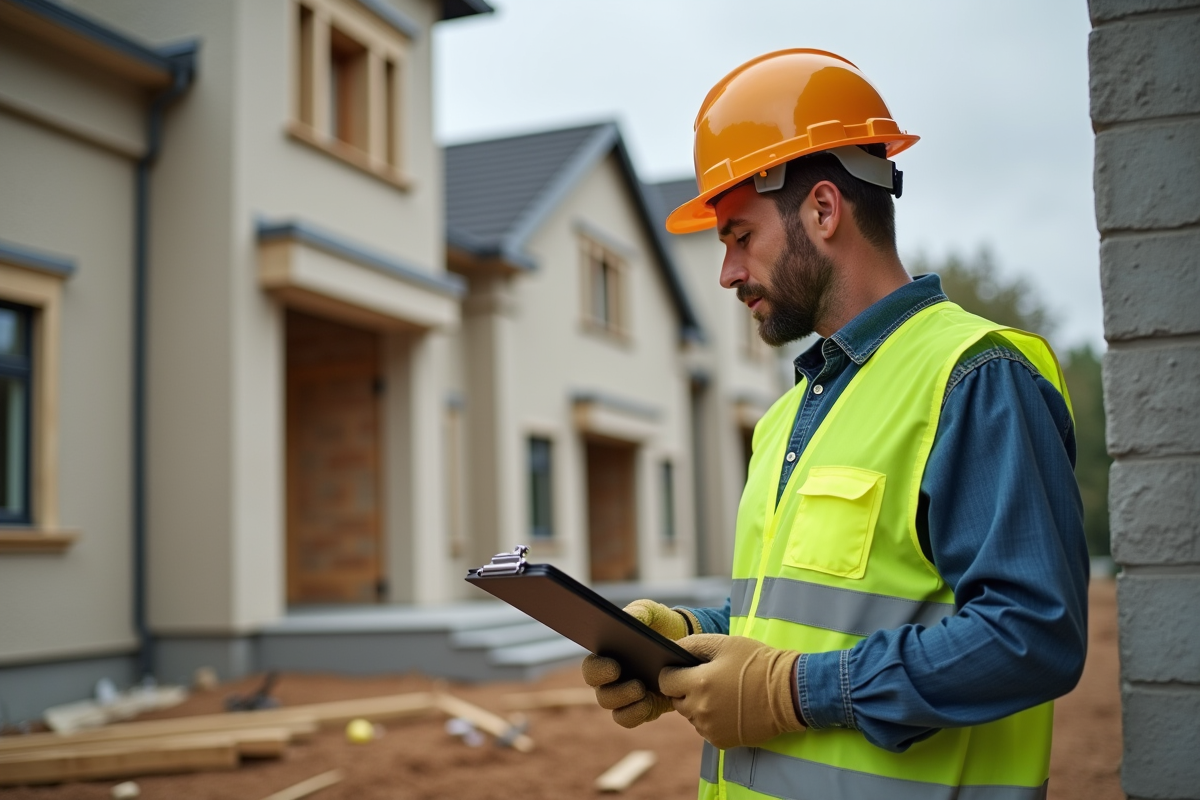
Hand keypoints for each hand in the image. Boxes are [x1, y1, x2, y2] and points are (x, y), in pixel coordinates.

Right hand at [580, 599, 689, 727]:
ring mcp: (626, 697)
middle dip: (615, 691)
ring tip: (643, 690)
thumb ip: (640, 612)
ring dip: (626, 702)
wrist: (686, 641)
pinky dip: (637, 713)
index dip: (597, 670)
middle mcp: (611, 680)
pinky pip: (630, 718)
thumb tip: (632, 620)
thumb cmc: (660, 625)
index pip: (591, 667)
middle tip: (635, 683)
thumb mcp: (652, 612)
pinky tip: (649, 702)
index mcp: (607, 656)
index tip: (614, 666)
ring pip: (614, 708)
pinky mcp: (642, 709)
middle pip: (601, 693)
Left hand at [659, 634, 804, 748]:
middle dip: (685, 689)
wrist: (788, 693)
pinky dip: (711, 720)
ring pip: (690, 716)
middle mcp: (700, 709)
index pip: (665, 681)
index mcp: (699, 683)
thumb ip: (693, 644)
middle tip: (707, 680)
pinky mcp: (721, 741)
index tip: (681, 669)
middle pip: (676, 700)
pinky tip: (729, 708)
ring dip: (698, 705)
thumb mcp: (725, 644)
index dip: (672, 673)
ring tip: (721, 693)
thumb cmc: (757, 663)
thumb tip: (672, 647)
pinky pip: (705, 729)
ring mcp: (709, 729)